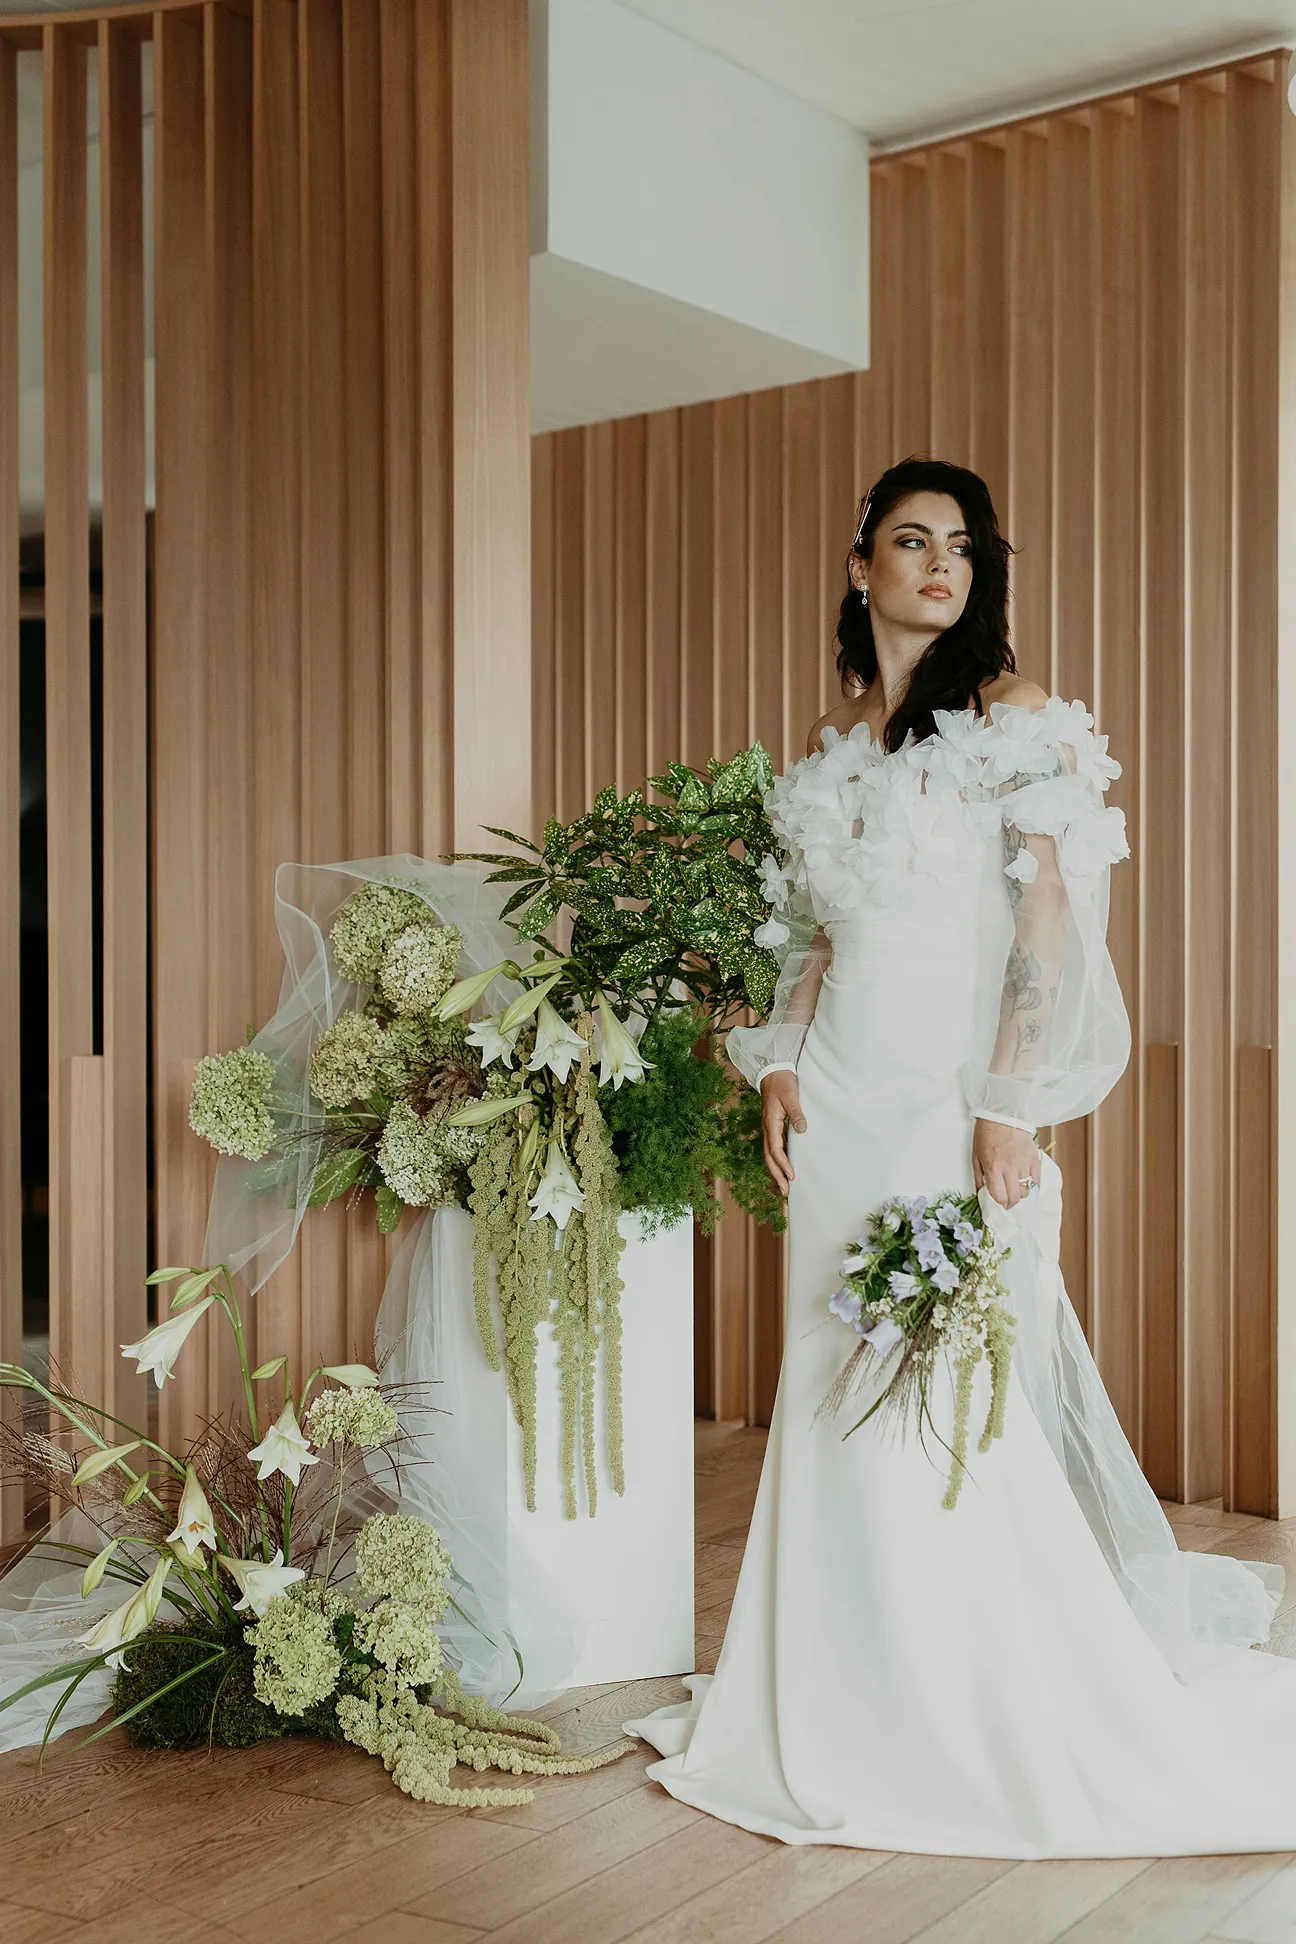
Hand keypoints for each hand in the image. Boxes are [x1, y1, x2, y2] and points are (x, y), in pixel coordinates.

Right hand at [760, 1071, 805, 1195]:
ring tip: (783, 1186)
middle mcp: (767, 1128)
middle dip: (776, 1175)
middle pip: (769, 1157)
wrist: (772, 1072)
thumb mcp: (791, 1096)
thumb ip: (796, 1113)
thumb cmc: (782, 1083)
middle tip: (785, 1191)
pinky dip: (777, 1161)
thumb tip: (802, 1130)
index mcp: (771, 1123)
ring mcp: (769, 1128)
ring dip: (776, 1171)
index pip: (775, 1149)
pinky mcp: (773, 1127)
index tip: (792, 1175)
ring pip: (770, 1155)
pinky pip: (773, 1148)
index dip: (783, 1164)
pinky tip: (784, 1168)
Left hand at [972, 1118, 1039, 1208]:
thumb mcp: (976, 1157)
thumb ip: (979, 1178)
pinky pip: (1036, 1179)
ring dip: (1020, 1191)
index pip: (1000, 1196)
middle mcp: (1010, 1167)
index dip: (999, 1204)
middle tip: (1007, 1201)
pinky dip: (1031, 1182)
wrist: (1001, 1115)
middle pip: (1015, 1197)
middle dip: (1010, 1203)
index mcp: (994, 1167)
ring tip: (1014, 1186)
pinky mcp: (1034, 1157)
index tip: (998, 1204)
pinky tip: (1024, 1178)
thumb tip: (982, 1194)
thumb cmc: (986, 1134)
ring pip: (1027, 1189)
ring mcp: (1024, 1162)